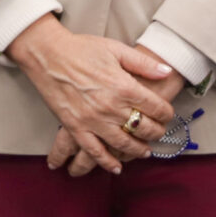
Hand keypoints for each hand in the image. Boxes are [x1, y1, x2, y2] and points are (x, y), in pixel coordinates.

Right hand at [7, 18, 177, 172]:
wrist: (48, 54)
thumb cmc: (81, 49)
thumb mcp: (116, 49)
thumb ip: (143, 63)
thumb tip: (166, 71)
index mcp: (123, 86)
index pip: (155, 107)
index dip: (166, 113)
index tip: (167, 115)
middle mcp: (111, 107)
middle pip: (143, 127)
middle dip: (156, 132)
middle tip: (159, 132)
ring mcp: (93, 120)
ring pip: (123, 143)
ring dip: (137, 150)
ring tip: (145, 151)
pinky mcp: (75, 127)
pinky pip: (94, 151)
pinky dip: (106, 162)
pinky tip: (116, 167)